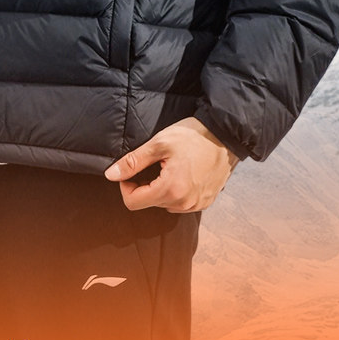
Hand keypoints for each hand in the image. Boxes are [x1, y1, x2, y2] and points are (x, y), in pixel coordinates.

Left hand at [104, 117, 239, 211]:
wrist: (227, 135)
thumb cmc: (194, 136)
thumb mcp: (159, 143)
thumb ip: (133, 162)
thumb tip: (111, 175)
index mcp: (170, 189)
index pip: (133, 203)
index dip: (126, 186)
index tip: (131, 171)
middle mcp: (184, 203)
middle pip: (149, 203)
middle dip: (144, 186)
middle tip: (153, 163)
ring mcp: (196, 204)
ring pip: (165, 204)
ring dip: (160, 189)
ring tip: (169, 167)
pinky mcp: (205, 202)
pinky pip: (181, 203)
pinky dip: (176, 191)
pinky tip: (182, 173)